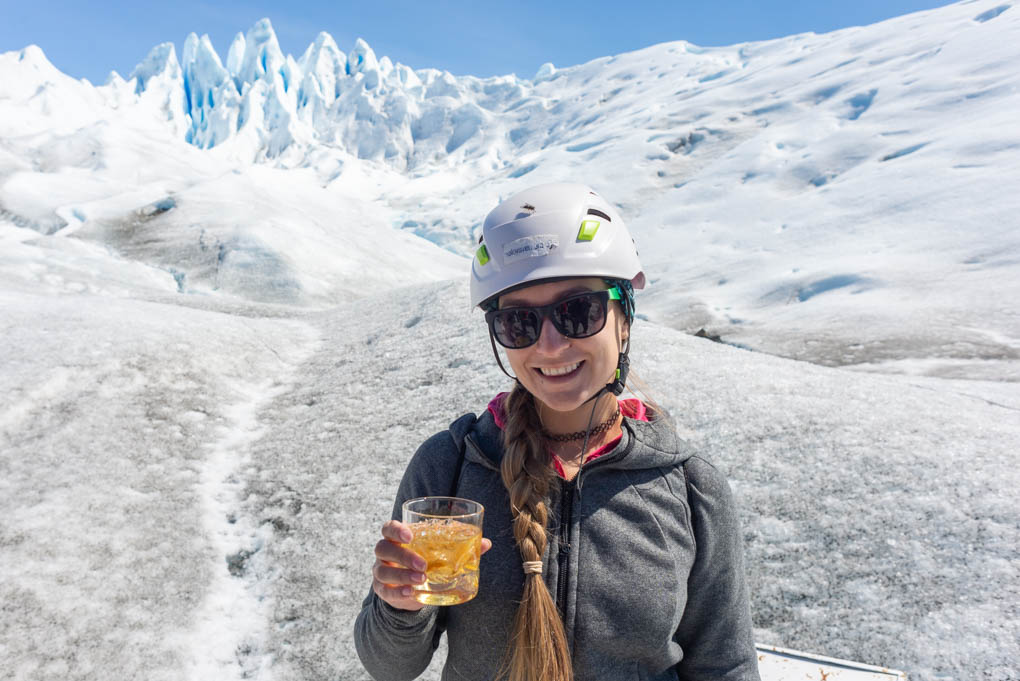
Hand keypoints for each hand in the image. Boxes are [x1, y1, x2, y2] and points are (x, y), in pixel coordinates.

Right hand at [372, 519, 492, 610]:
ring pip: (382, 570)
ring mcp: (381, 571)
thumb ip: (460, 547)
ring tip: (421, 579)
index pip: (388, 528)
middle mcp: (385, 553)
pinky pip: (385, 590)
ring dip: (402, 575)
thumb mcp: (438, 554)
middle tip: (423, 564)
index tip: (410, 535)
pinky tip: (411, 592)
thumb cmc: (426, 563)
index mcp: (397, 538)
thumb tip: (486, 543)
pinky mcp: (382, 590)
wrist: (411, 590)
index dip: (396, 529)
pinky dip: (398, 592)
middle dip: (403, 555)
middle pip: (384, 548)